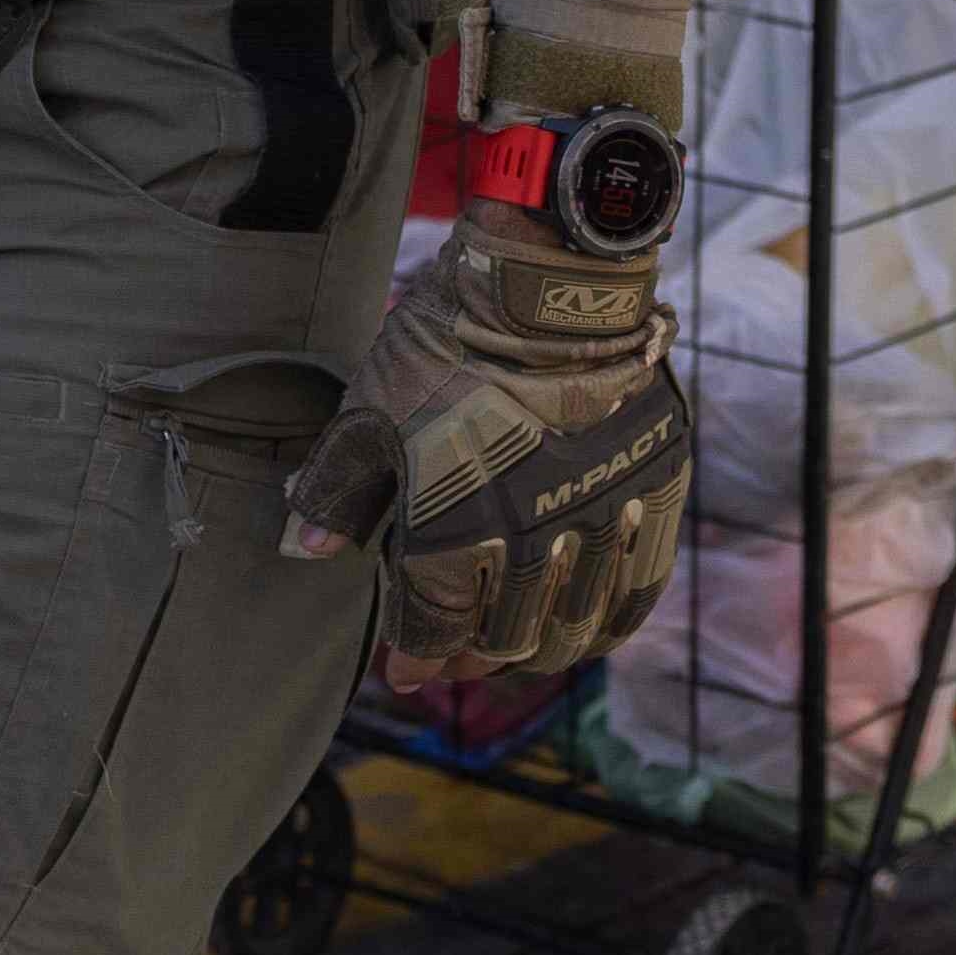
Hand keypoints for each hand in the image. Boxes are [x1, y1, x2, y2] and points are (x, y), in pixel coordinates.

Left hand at [279, 216, 687, 683]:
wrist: (547, 286)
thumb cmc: (445, 345)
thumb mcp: (372, 413)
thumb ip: (339, 489)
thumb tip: (302, 548)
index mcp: (454, 532)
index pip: (433, 632)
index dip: (415, 658)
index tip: (405, 669)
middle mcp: (532, 543)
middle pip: (507, 642)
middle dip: (473, 659)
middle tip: (458, 654)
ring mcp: (601, 521)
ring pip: (575, 629)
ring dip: (542, 649)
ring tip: (520, 645)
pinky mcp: (654, 493)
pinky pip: (638, 589)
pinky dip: (609, 620)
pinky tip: (588, 625)